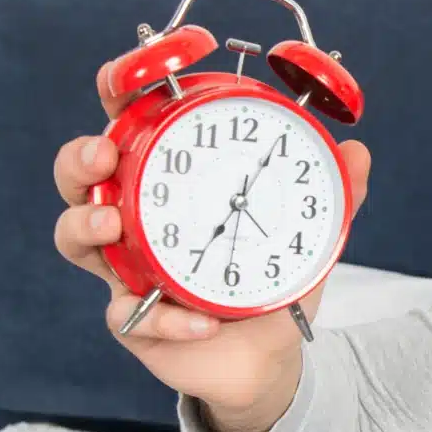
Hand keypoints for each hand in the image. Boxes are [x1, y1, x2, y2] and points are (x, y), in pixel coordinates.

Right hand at [53, 62, 372, 421]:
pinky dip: (165, 318)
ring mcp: (126, 267)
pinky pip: (129, 315)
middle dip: (79, 157)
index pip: (132, 125)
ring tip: (114, 224)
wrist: (267, 354)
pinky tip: (200, 320)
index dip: (116, 92)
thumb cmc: (270, 278)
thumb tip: (357, 154)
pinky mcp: (133, 319)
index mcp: (171, 181)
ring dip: (86, 223)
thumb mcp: (306, 232)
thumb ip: (335, 194)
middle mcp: (136, 218)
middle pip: (81, 176)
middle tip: (103, 154)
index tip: (120, 76)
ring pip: (74, 236)